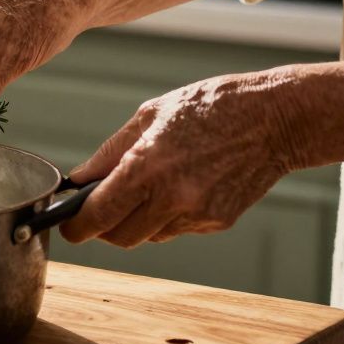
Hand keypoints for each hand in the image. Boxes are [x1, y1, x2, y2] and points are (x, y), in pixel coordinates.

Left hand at [61, 71, 304, 247]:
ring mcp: (197, 214)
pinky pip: (177, 229)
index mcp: (147, 167)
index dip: (76, 227)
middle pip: (119, 237)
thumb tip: (78, 180)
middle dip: (103, 227)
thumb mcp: (149, 116)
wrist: (276, 119)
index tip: (67, 227)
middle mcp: (171, 198)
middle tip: (100, 207)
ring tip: (148, 187)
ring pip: (149, 236)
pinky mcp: (217, 222)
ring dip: (136, 221)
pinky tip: (180, 187)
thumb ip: (109, 154)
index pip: (97, 216)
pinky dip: (167, 216)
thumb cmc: (210, 107)